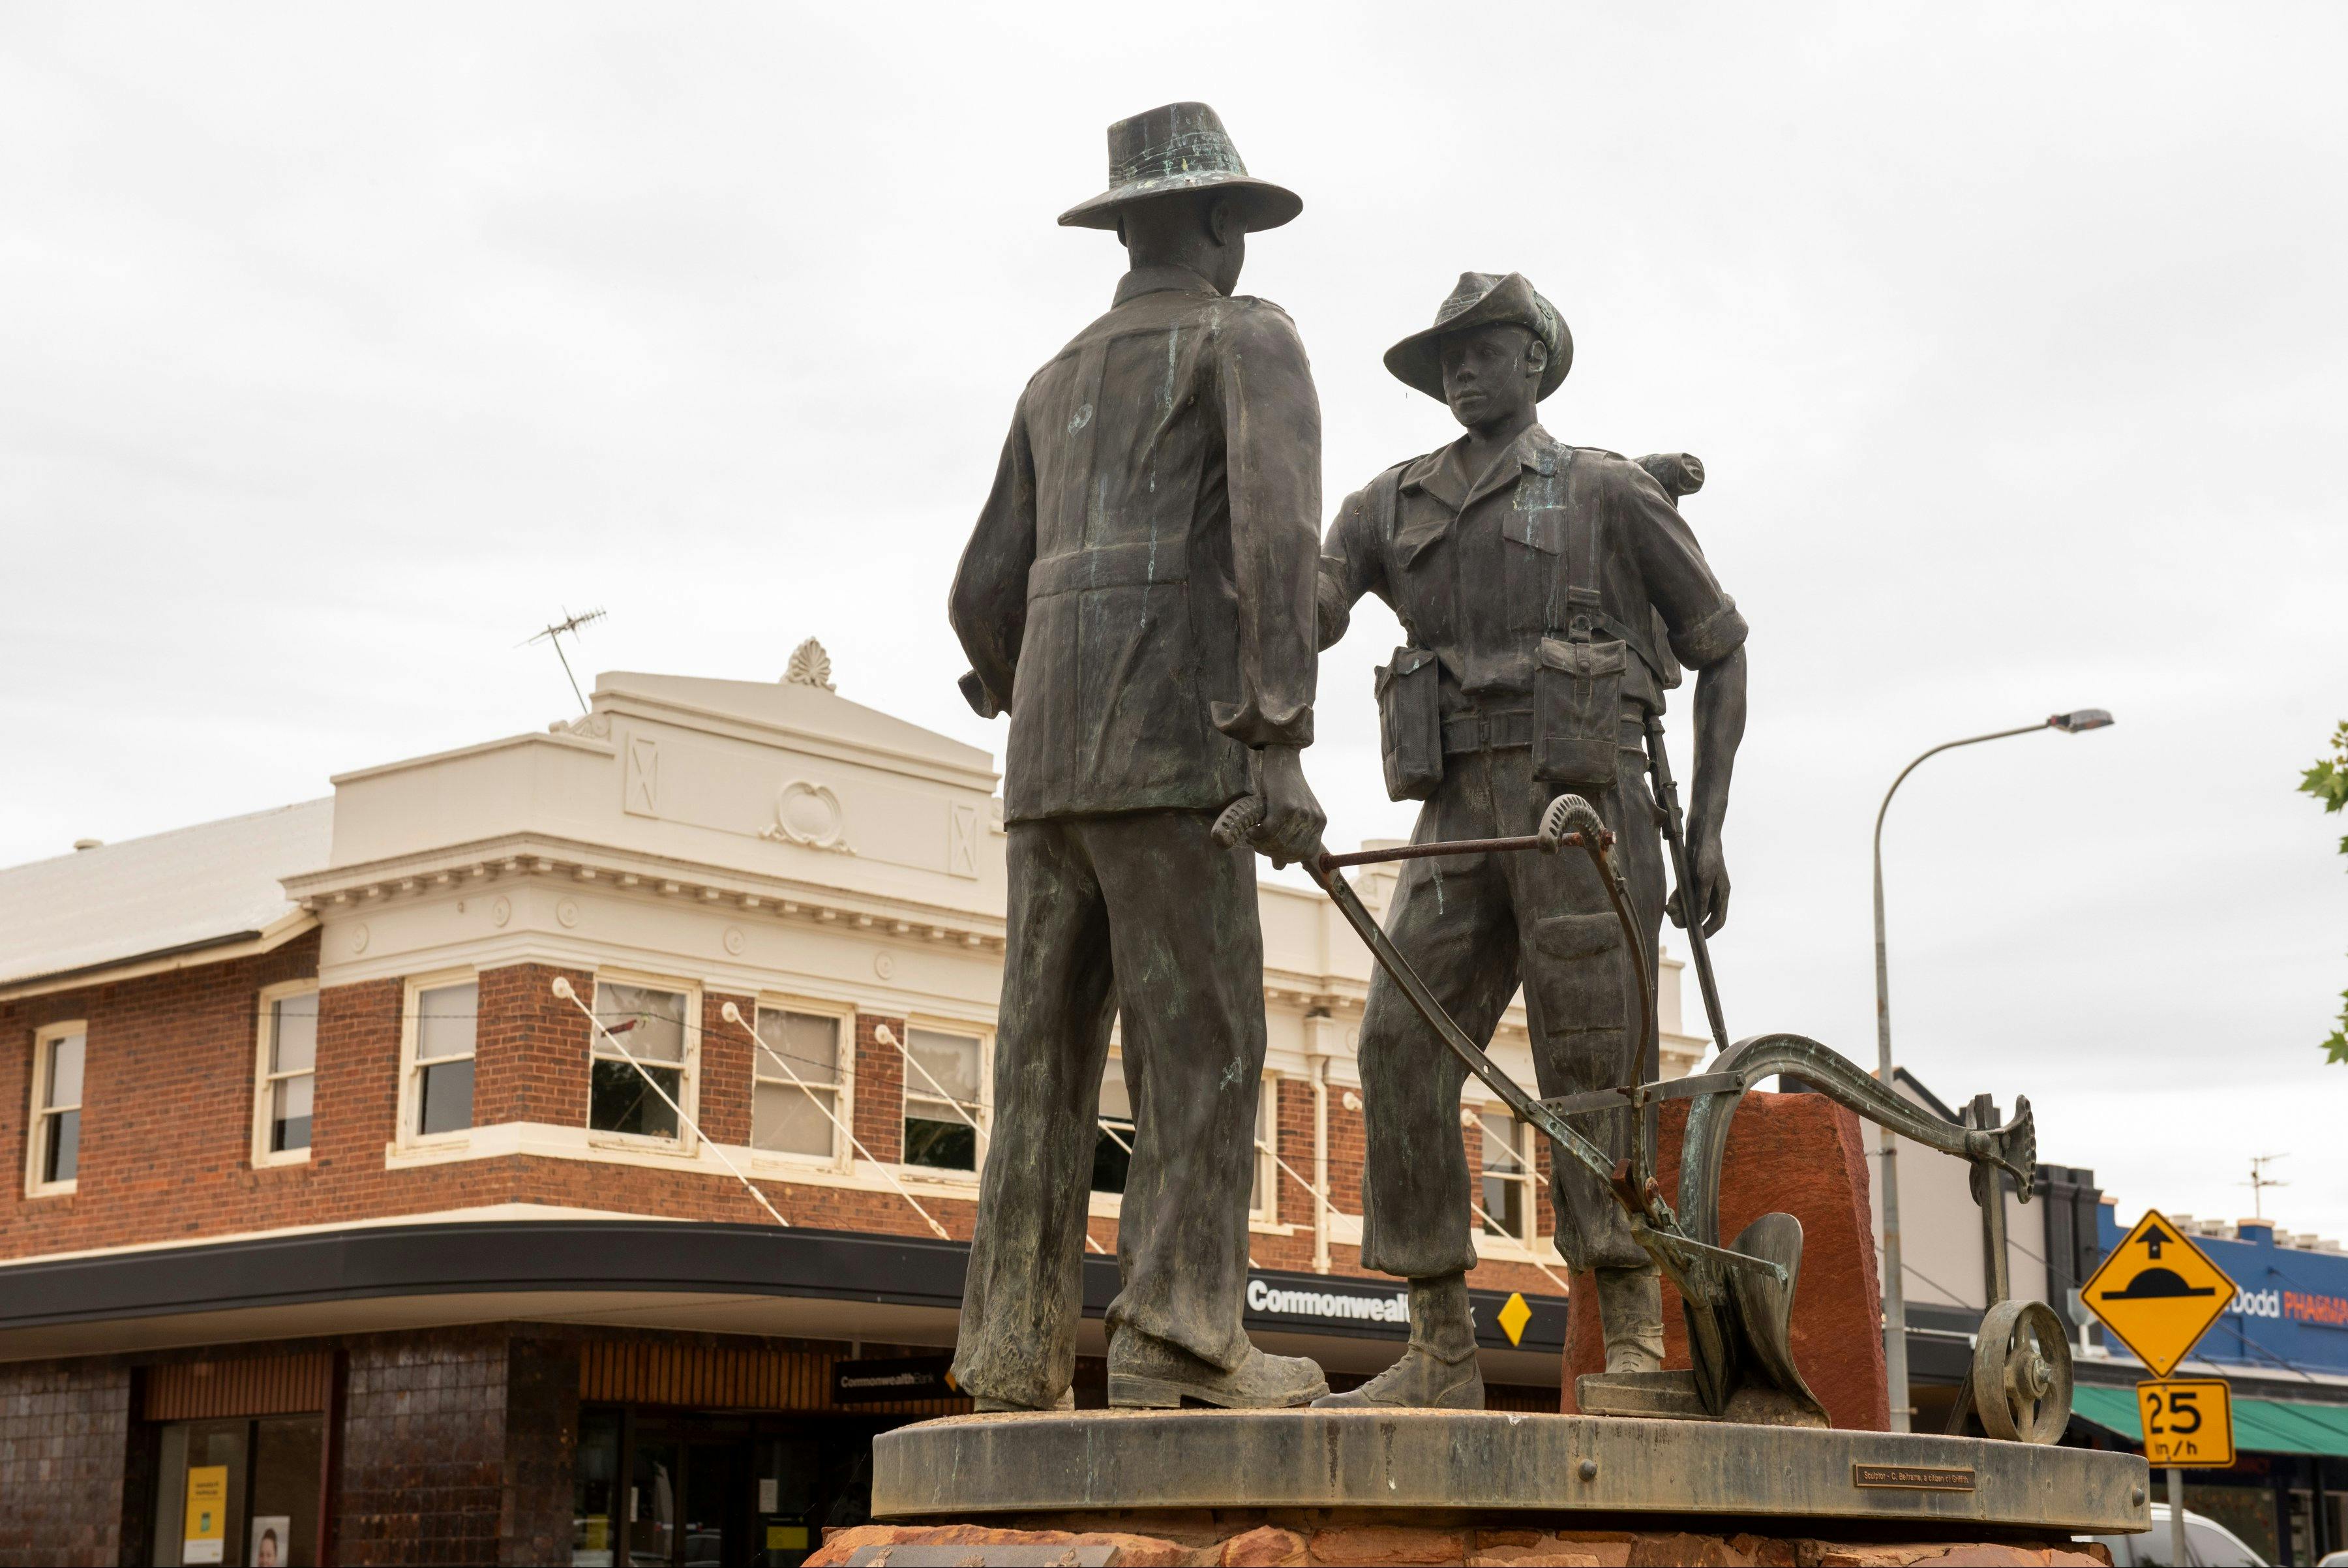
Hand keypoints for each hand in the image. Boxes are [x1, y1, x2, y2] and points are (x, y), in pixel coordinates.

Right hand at [1251, 745, 1326, 866]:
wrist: (1283, 759)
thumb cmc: (1285, 787)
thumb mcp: (1291, 813)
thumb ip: (1288, 838)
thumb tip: (1279, 867)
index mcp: (1319, 822)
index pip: (1305, 854)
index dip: (1287, 857)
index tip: (1272, 853)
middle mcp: (1313, 820)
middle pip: (1291, 852)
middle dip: (1271, 852)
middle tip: (1258, 845)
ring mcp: (1301, 814)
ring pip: (1278, 844)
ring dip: (1261, 845)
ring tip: (1253, 837)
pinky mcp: (1285, 807)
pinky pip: (1268, 833)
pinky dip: (1256, 836)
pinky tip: (1251, 831)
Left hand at [1668, 828, 1730, 936]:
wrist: (1700, 833)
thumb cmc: (1706, 853)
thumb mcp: (1704, 877)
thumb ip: (1702, 898)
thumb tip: (1699, 917)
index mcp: (1722, 893)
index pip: (1718, 919)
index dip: (1709, 931)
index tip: (1697, 938)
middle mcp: (1713, 893)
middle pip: (1702, 915)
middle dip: (1689, 921)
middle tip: (1676, 922)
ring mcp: (1702, 887)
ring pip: (1691, 906)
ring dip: (1680, 911)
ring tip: (1669, 911)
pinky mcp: (1691, 880)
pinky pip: (1683, 896)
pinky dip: (1676, 901)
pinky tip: (1668, 904)